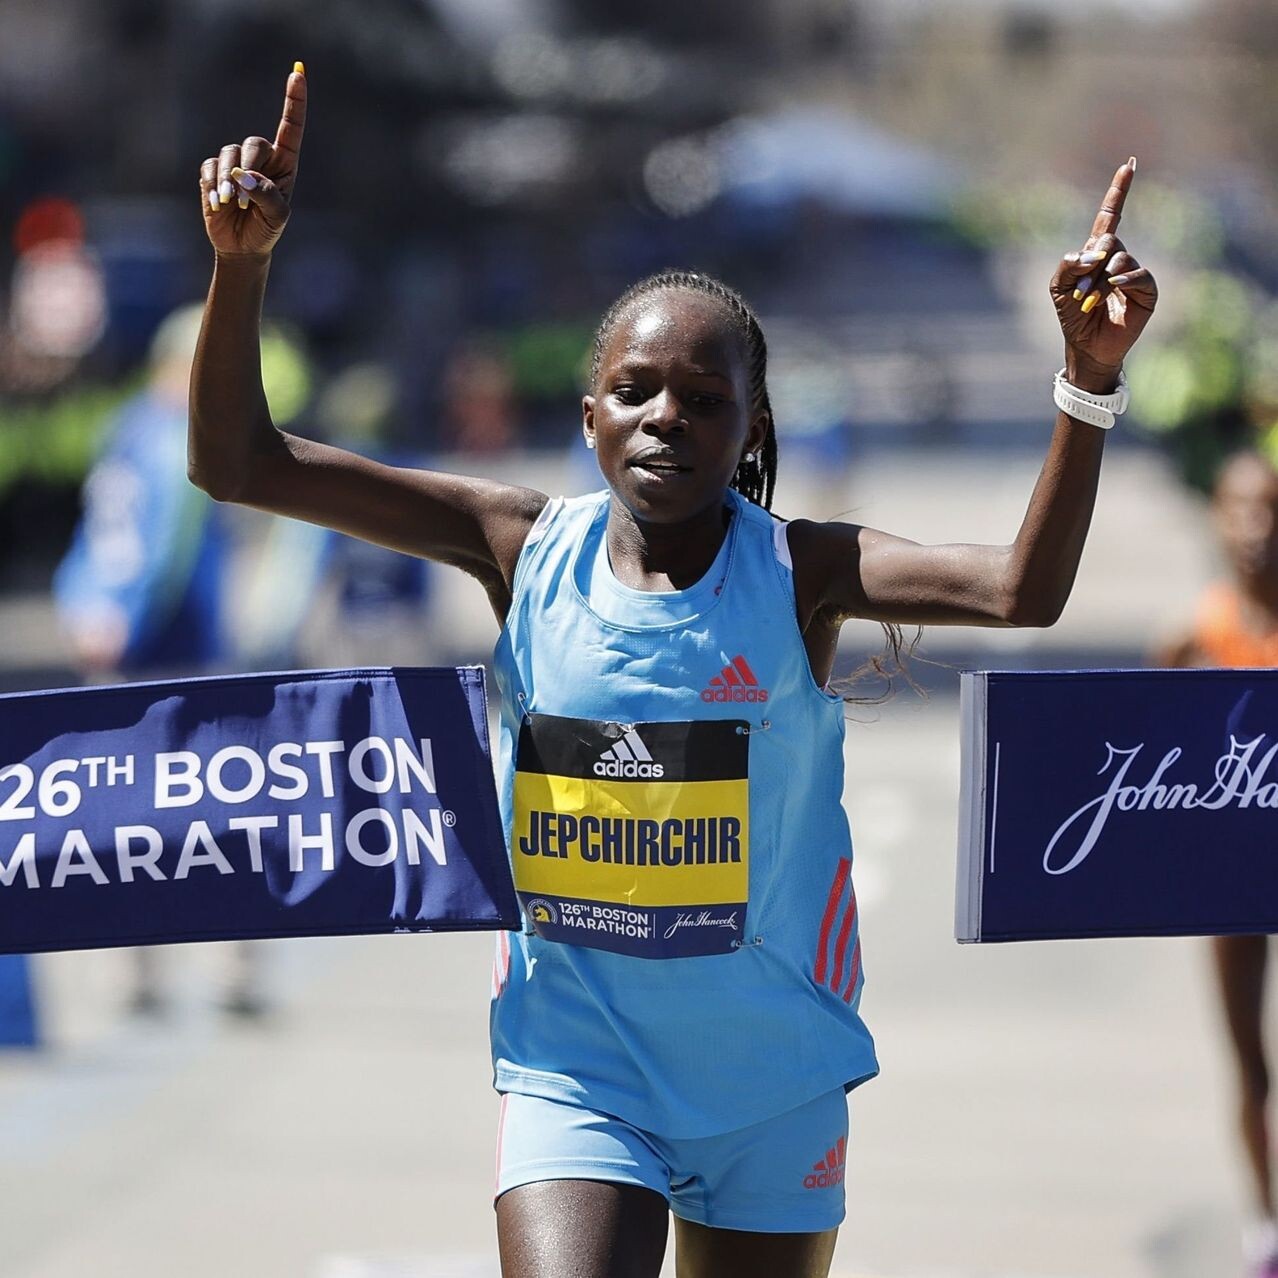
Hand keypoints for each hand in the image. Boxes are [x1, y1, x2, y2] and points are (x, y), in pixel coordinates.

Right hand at [198, 64, 306, 258]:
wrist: (243, 247)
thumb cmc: (267, 229)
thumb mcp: (277, 216)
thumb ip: (265, 194)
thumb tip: (241, 174)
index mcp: (285, 164)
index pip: (291, 127)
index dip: (295, 100)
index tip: (298, 71)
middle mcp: (261, 159)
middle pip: (254, 143)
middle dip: (249, 166)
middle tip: (245, 197)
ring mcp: (236, 163)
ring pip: (229, 154)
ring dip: (229, 181)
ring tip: (232, 205)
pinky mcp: (213, 172)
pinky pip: (210, 168)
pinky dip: (213, 186)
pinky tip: (218, 205)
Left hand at [1050, 158, 1157, 390]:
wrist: (1085, 345)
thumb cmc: (1071, 315)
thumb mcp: (1057, 287)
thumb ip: (1067, 264)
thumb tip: (1092, 253)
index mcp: (1097, 252)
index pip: (1109, 215)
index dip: (1118, 191)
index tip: (1127, 165)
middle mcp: (1118, 257)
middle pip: (1108, 240)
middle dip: (1090, 265)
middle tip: (1078, 292)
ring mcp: (1133, 272)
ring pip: (1119, 259)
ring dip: (1100, 280)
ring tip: (1088, 300)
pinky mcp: (1146, 290)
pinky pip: (1139, 274)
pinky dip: (1125, 279)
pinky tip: (1114, 286)